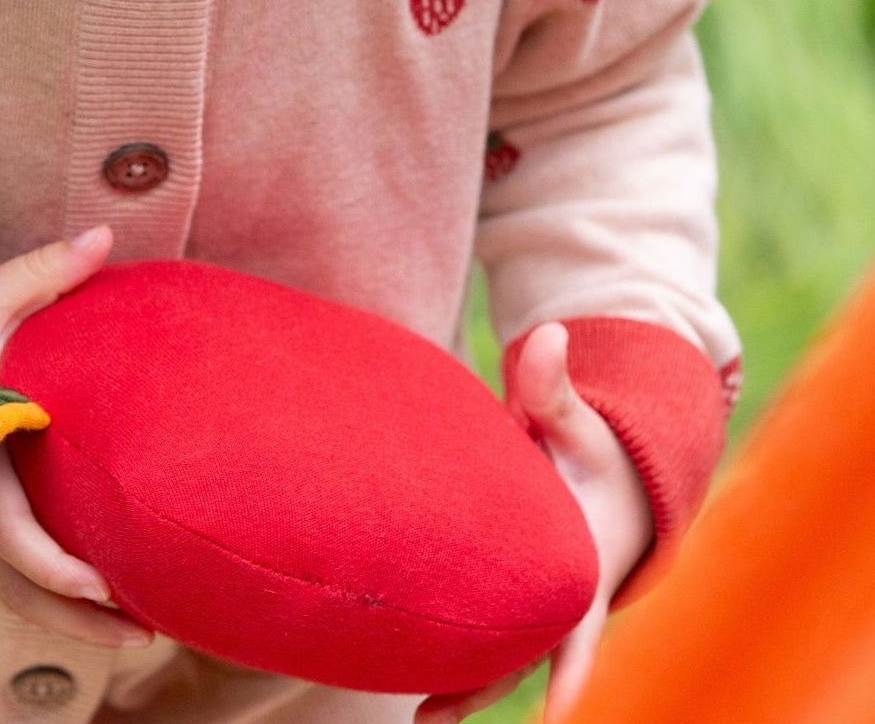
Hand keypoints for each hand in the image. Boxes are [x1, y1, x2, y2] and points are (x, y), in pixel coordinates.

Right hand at [0, 224, 152, 650]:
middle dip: (80, 620)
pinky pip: (9, 580)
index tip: (102, 583)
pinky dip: (50, 600)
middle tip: (147, 630)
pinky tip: (100, 601)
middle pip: (19, 589)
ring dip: (70, 622)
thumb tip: (103, 237)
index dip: (55, 566)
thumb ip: (41, 272)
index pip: (9, 533)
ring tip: (138, 632)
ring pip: (14, 595)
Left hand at [415, 322, 654, 722]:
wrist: (614, 486)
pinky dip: (458, 661)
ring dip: (464, 689)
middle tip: (433, 722)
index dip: (569, 674)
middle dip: (485, 692)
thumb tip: (548, 333)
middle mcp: (564, 602)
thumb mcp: (582, 422)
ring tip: (418, 722)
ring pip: (502, 660)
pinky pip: (487, 640)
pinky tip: (405, 674)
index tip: (557, 718)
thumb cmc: (595, 454)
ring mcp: (539, 611)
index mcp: (586, 567)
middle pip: (527, 658)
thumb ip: (555, 388)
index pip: (577, 627)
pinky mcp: (515, 606)